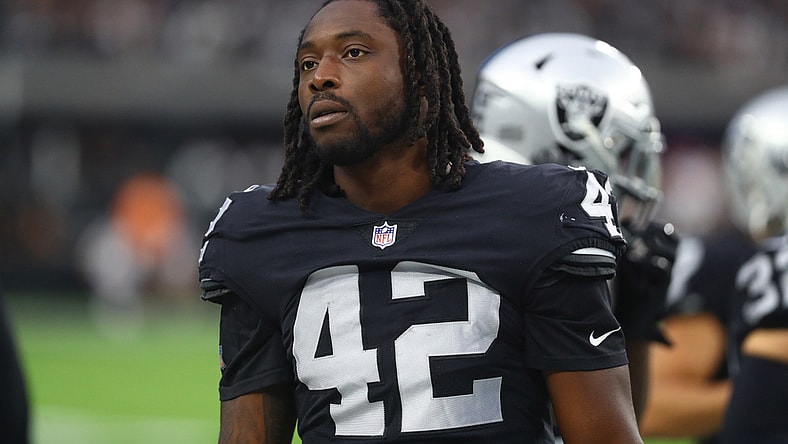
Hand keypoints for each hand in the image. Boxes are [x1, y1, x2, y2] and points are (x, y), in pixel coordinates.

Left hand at [615, 220, 678, 342]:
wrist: (630, 318)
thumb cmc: (629, 288)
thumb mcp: (626, 262)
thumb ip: (627, 243)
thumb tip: (627, 219)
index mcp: (660, 258)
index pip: (671, 236)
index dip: (661, 227)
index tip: (647, 223)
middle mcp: (666, 267)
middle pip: (675, 244)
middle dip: (661, 233)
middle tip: (644, 229)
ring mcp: (665, 279)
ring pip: (671, 257)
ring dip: (655, 247)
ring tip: (637, 245)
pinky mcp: (661, 291)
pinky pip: (665, 274)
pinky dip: (654, 264)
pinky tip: (637, 260)